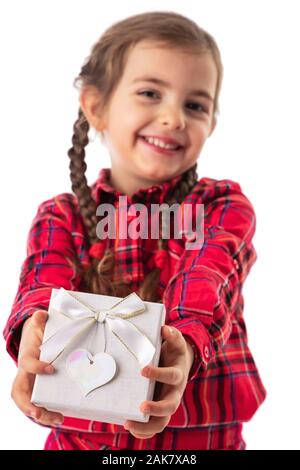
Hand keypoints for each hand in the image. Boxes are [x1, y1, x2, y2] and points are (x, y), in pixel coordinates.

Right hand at [11, 310, 63, 426]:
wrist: (34, 341)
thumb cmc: (38, 334)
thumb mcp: (39, 325)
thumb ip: (39, 320)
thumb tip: (41, 314)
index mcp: (27, 357)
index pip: (27, 364)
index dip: (37, 367)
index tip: (51, 369)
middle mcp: (24, 374)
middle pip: (19, 392)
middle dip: (27, 404)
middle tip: (38, 412)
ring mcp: (30, 383)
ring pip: (28, 403)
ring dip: (41, 414)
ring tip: (58, 419)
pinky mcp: (38, 390)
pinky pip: (39, 405)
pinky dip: (47, 414)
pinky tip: (60, 417)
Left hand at [124, 325, 193, 438]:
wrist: (179, 365)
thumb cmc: (173, 353)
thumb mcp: (175, 342)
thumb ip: (172, 335)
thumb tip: (164, 328)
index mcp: (178, 374)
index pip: (171, 376)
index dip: (158, 373)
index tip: (143, 370)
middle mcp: (175, 392)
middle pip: (171, 405)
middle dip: (156, 408)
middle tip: (141, 406)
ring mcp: (168, 404)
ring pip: (163, 421)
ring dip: (147, 425)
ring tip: (129, 423)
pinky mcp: (160, 412)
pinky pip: (155, 426)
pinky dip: (144, 431)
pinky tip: (131, 428)